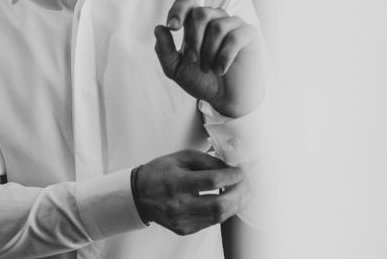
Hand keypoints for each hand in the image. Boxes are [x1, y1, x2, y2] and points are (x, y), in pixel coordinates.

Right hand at [135, 149, 249, 234]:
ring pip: (219, 217)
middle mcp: (179, 205)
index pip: (212, 181)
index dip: (232, 176)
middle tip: (247, 183)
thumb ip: (207, 160)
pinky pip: (211, 223)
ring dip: (236, 204)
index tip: (241, 171)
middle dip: (240, 193)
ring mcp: (182, 220)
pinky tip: (229, 201)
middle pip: (219, 205)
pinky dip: (224, 211)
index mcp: (177, 183)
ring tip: (244, 192)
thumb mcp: (181, 157)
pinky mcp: (185, 229)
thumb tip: (230, 166)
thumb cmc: (159, 172)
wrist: (139, 194)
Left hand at [154, 0, 263, 116]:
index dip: (178, 10)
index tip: (173, 28)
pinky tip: (220, 70)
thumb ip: (164, 51)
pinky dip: (224, 57)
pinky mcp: (249, 35)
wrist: (225, 98)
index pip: (186, 2)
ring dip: (209, 51)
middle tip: (194, 60)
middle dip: (193, 39)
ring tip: (209, 68)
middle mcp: (215, 18)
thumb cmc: (201, 80)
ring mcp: (233, 25)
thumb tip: (159, 28)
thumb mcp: (175, 69)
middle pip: (201, 13)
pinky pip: (234, 38)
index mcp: (196, 22)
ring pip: (218, 26)